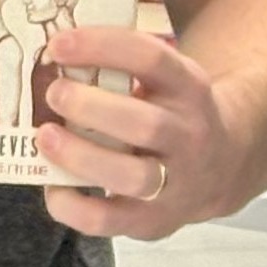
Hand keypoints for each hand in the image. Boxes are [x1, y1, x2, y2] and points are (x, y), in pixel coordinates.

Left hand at [38, 22, 239, 240]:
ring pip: (132, 177)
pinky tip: (53, 186)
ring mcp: (176, 184)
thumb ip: (124, 64)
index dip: (103, 47)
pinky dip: (73, 207)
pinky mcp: (154, 221)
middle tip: (53, 93)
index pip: (152, 60)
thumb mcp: (166, 78)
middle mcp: (189, 136)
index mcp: (190, 89)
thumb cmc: (170, 111)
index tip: (59, 44)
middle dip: (92, 107)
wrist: (221, 166)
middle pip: (146, 125)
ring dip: (82, 156)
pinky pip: (109, 222)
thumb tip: (53, 51)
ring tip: (45, 137)